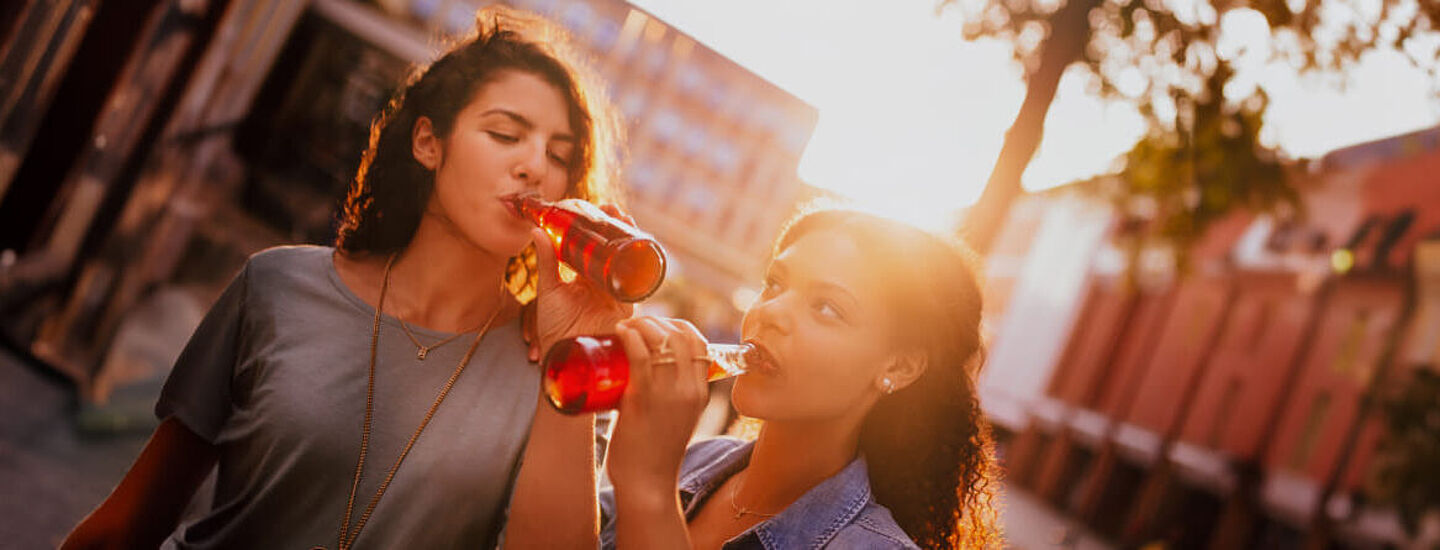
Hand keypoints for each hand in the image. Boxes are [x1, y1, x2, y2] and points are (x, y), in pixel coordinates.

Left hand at [526, 204, 635, 360]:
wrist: (567, 356)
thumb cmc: (554, 329)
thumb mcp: (548, 290)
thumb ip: (546, 262)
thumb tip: (536, 231)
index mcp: (582, 278)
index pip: (592, 247)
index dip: (595, 228)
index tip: (594, 208)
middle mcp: (601, 283)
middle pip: (612, 249)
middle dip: (615, 227)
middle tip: (612, 208)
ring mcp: (615, 292)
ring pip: (625, 259)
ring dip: (628, 237)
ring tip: (623, 217)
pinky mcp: (626, 303)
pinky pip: (635, 280)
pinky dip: (639, 262)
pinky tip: (638, 244)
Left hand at [606, 317, 710, 495]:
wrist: (648, 486)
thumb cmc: (655, 453)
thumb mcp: (677, 419)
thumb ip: (670, 397)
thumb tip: (646, 374)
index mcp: (700, 393)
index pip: (699, 342)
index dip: (677, 325)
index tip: (657, 326)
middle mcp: (689, 390)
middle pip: (680, 334)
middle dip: (656, 321)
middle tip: (635, 325)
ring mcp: (667, 395)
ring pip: (660, 340)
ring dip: (641, 324)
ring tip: (624, 327)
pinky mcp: (643, 401)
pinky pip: (639, 357)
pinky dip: (630, 337)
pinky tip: (620, 332)